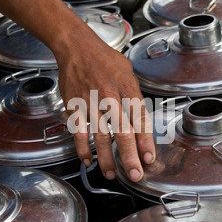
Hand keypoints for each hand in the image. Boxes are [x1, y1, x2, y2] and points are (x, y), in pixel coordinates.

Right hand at [56, 32, 155, 181]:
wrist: (76, 47)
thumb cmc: (104, 59)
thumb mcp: (128, 72)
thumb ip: (135, 97)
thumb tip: (142, 123)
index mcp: (127, 87)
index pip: (140, 119)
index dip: (145, 141)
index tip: (148, 158)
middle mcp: (109, 96)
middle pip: (121, 131)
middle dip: (129, 156)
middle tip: (134, 174)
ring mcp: (90, 102)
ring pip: (99, 136)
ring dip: (105, 158)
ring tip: (111, 174)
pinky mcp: (73, 106)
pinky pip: (78, 131)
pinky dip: (82, 149)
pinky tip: (88, 160)